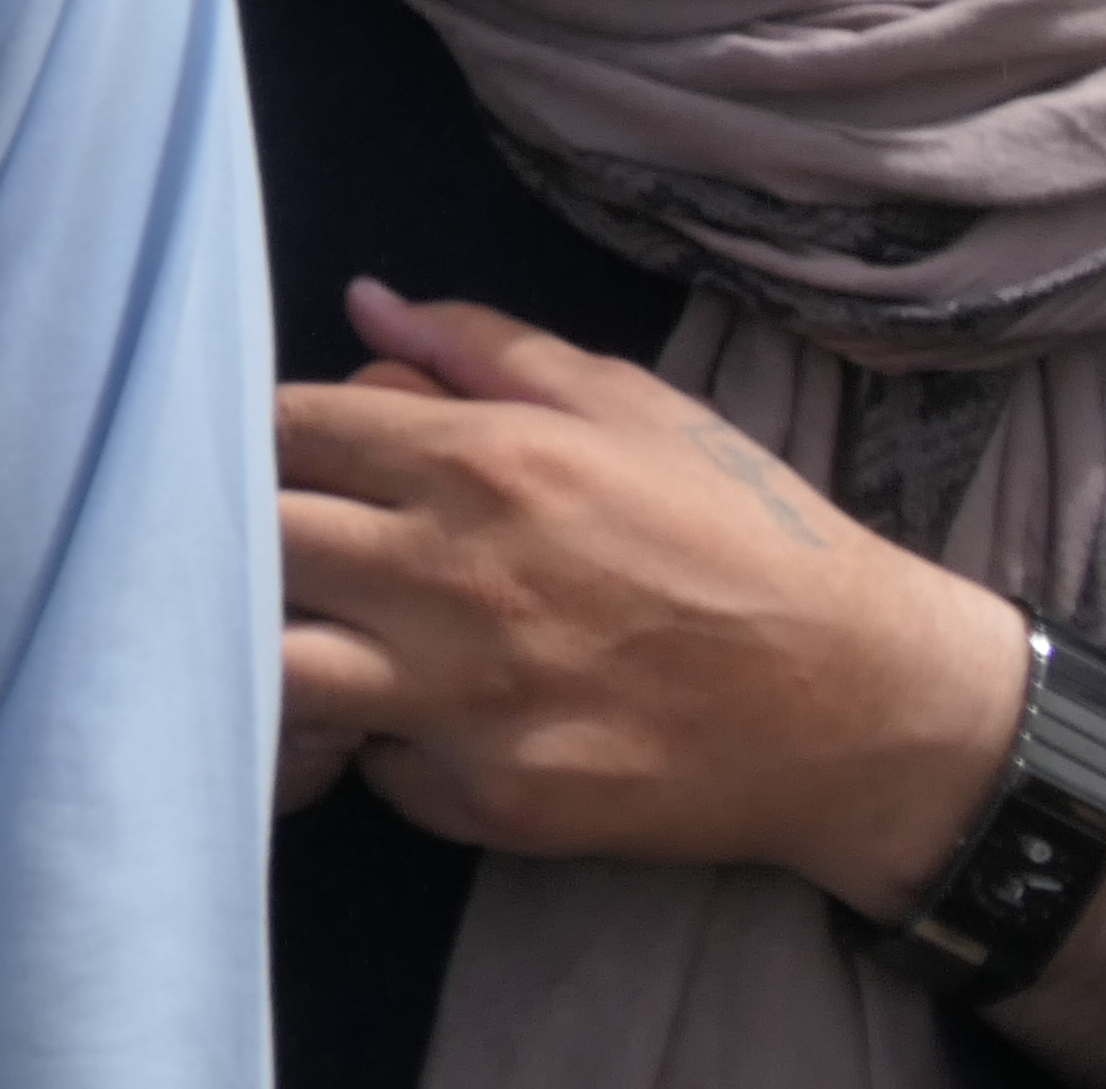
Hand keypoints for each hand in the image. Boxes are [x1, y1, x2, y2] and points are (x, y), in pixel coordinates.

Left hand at [278, 276, 1026, 912]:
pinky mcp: (492, 801)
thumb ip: (481, 348)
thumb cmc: (745, 533)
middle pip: (255, 546)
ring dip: (280, 648)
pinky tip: (419, 715)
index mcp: (482, 463)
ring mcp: (467, 701)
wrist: (861, 704)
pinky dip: (378, 742)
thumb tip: (365, 304)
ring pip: (279, 671)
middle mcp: (455, 580)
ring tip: (326, 634)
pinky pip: (373, 767)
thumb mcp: (628, 404)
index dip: (261, 436)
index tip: (273, 451)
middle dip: (244, 535)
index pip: (284, 431)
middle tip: (285, 542)